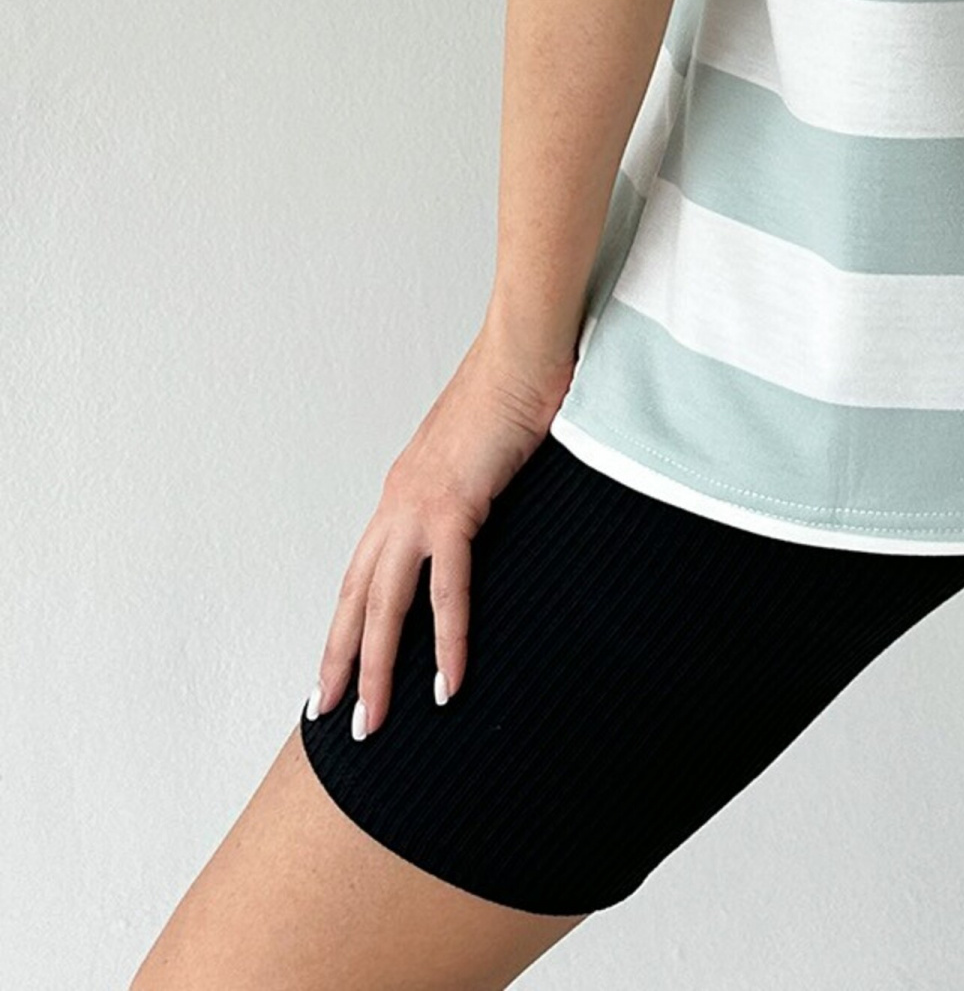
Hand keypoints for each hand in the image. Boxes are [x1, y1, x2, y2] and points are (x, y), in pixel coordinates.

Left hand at [308, 327, 574, 738]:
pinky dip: (446, 641)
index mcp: (402, 493)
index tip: (332, 671)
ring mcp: (419, 506)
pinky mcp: (454, 506)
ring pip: (385, 606)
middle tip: (330, 717)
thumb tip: (482, 509)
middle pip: (355, 599)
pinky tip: (446, 682)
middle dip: (339, 663)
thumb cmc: (512, 390)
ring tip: (374, 723)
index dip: (343, 625)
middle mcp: (398, 504)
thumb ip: (471, 487)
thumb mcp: (479, 454)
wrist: (523, 350)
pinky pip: (447, 589)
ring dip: (377, 669)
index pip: (360, 573)